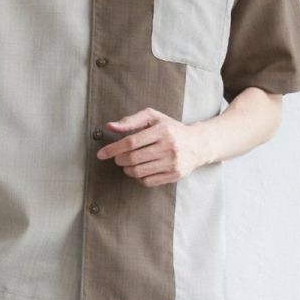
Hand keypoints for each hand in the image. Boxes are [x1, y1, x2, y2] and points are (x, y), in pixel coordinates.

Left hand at [95, 109, 209, 184]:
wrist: (198, 144)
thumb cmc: (171, 128)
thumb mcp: (153, 118)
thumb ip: (131, 121)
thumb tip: (110, 126)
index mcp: (162, 130)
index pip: (131, 142)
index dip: (113, 149)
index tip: (101, 154)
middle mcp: (169, 147)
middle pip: (133, 158)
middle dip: (119, 159)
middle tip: (118, 158)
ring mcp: (173, 163)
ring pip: (138, 171)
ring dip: (127, 169)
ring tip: (128, 163)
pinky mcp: (174, 175)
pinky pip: (147, 181)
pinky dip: (138, 177)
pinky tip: (140, 170)